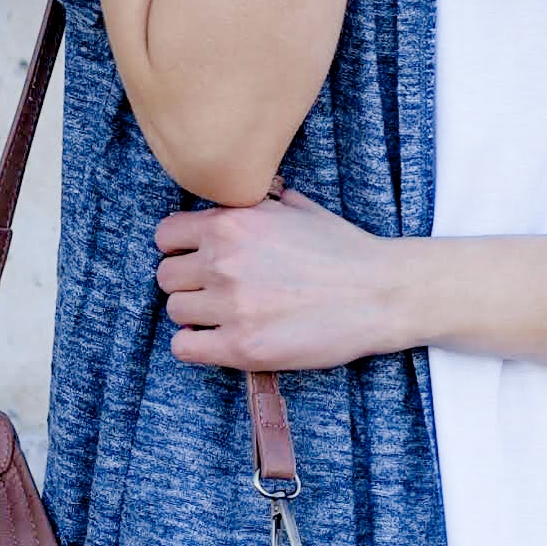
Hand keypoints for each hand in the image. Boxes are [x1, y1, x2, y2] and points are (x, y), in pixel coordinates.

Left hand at [156, 187, 410, 370]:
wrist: (381, 293)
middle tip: (215, 293)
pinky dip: (195, 345)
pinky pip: (184, 347)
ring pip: (175, 311)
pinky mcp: (242, 346)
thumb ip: (260, 204)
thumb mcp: (298, 209)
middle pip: (166, 277)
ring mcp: (231, 305)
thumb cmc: (345, 252)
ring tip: (225, 317)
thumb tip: (247, 198)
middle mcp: (224, 260)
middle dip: (187, 284)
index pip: (166, 236)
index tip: (197, 261)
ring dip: (196, 315)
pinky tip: (218, 340)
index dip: (180, 250)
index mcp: (232, 223)